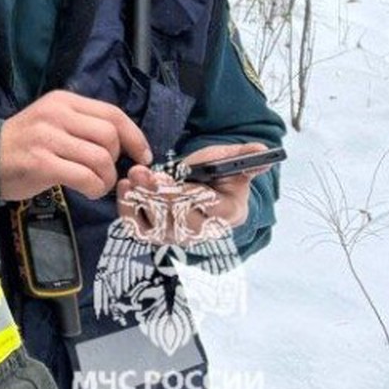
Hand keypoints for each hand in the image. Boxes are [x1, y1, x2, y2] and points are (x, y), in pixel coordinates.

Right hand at [0, 91, 151, 200]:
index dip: (135, 136)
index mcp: (62, 101)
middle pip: (110, 136)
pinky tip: (85, 191)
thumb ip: (83, 124)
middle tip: (104, 172)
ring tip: (95, 184)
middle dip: (117, 160)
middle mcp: (56, 115)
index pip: (112, 113)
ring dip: (106, 178)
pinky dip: (94, 188)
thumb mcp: (52, 121)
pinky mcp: (41, 163)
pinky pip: (85, 177)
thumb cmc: (24, 143)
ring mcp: (47, 138)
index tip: (143, 156)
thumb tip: (125, 142)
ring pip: (101, 158)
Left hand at [117, 143, 270, 231]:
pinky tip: (125, 190)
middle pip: (181, 222)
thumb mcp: (227, 161)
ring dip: (140, 201)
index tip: (162, 177)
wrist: (194, 185)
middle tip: (138, 173)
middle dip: (157, 196)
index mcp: (228, 213)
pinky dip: (129, 212)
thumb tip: (263, 150)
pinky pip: (140, 231)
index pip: (206, 208)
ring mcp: (180, 237)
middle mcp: (205, 231)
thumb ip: (242, 157)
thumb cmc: (212, 174)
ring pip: (159, 228)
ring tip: (130, 178)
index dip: (183, 194)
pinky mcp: (158, 237)